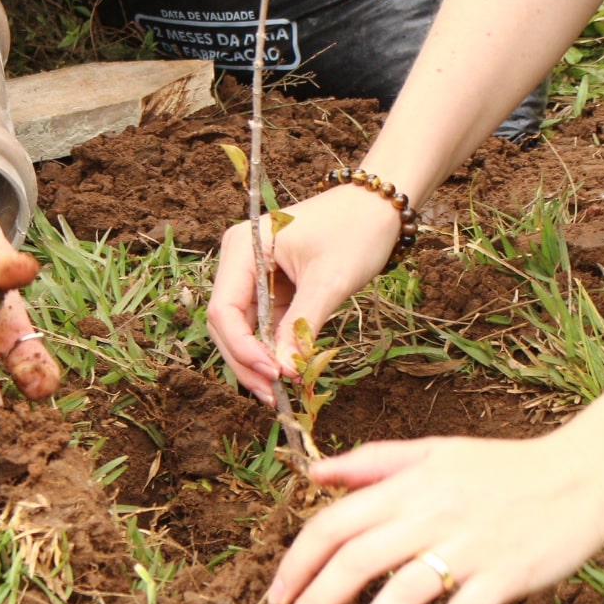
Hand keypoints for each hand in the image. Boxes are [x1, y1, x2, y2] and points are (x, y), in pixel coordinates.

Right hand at [207, 184, 402, 403]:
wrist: (379, 207)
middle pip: (227, 324)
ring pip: (242, 328)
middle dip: (247, 362)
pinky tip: (285, 372)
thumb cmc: (356, 231)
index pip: (225, 310)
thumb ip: (302, 327)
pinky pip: (263, 324)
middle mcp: (239, 259)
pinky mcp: (271, 285)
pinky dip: (272, 349)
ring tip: (280, 393)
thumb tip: (284, 373)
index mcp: (243, 247)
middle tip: (274, 397)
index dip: (243, 348)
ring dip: (258, 361)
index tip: (272, 376)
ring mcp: (253, 273)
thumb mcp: (329, 282)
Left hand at [265, 429, 603, 603]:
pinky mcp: (506, 574)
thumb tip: (315, 474)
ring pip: (402, 594)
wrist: (582, 475)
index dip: (299, 561)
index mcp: (410, 484)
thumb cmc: (505, 468)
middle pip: (357, 560)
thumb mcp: (435, 452)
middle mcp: (432, 513)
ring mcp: (471, 545)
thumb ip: (373, 462)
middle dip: (315, 603)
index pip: (336, 522)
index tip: (276, 596)